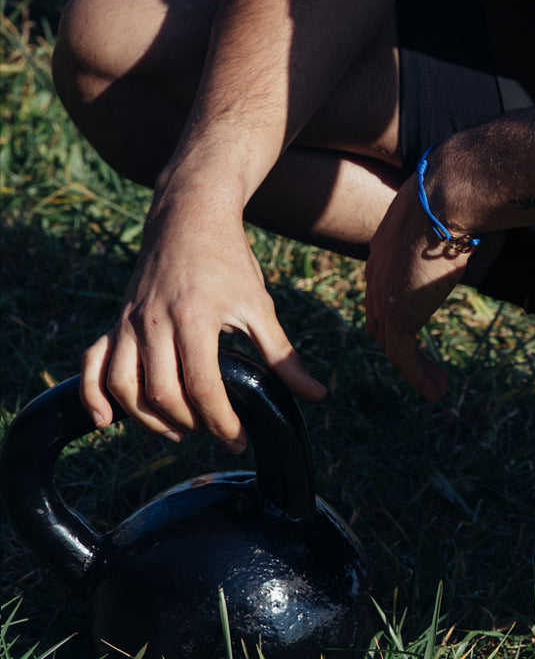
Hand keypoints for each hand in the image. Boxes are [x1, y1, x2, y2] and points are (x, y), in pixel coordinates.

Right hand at [81, 191, 325, 450]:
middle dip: (190, 424)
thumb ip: (282, 355)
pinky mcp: (115, 322)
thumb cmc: (228, 260)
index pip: (201, 386)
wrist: (189, 218)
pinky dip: (93, 396)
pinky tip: (107, 421)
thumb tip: (316, 395)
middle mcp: (153, 323)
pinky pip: (93, 364)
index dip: (220, 421)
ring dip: (146, 418)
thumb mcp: (260, 305)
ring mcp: (129, 323)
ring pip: (123, 386)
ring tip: (177, 430)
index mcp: (194, 318)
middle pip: (161, 393)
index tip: (237, 440)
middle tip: (215, 432)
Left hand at [364, 173, 471, 400]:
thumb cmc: (456, 196)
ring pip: (390, 342)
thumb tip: (485, 219)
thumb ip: (455, 225)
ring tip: (435, 385)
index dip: (396, 312)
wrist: (446, 198)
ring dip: (412, 367)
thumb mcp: (450, 212)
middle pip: (379, 321)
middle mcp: (376, 273)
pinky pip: (402, 356)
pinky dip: (417, 376)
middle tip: (421, 364)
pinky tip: (435, 390)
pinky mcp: (399, 313)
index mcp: (384, 249)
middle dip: (398, 345)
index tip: (417, 328)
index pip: (382, 290)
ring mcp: (384, 295)